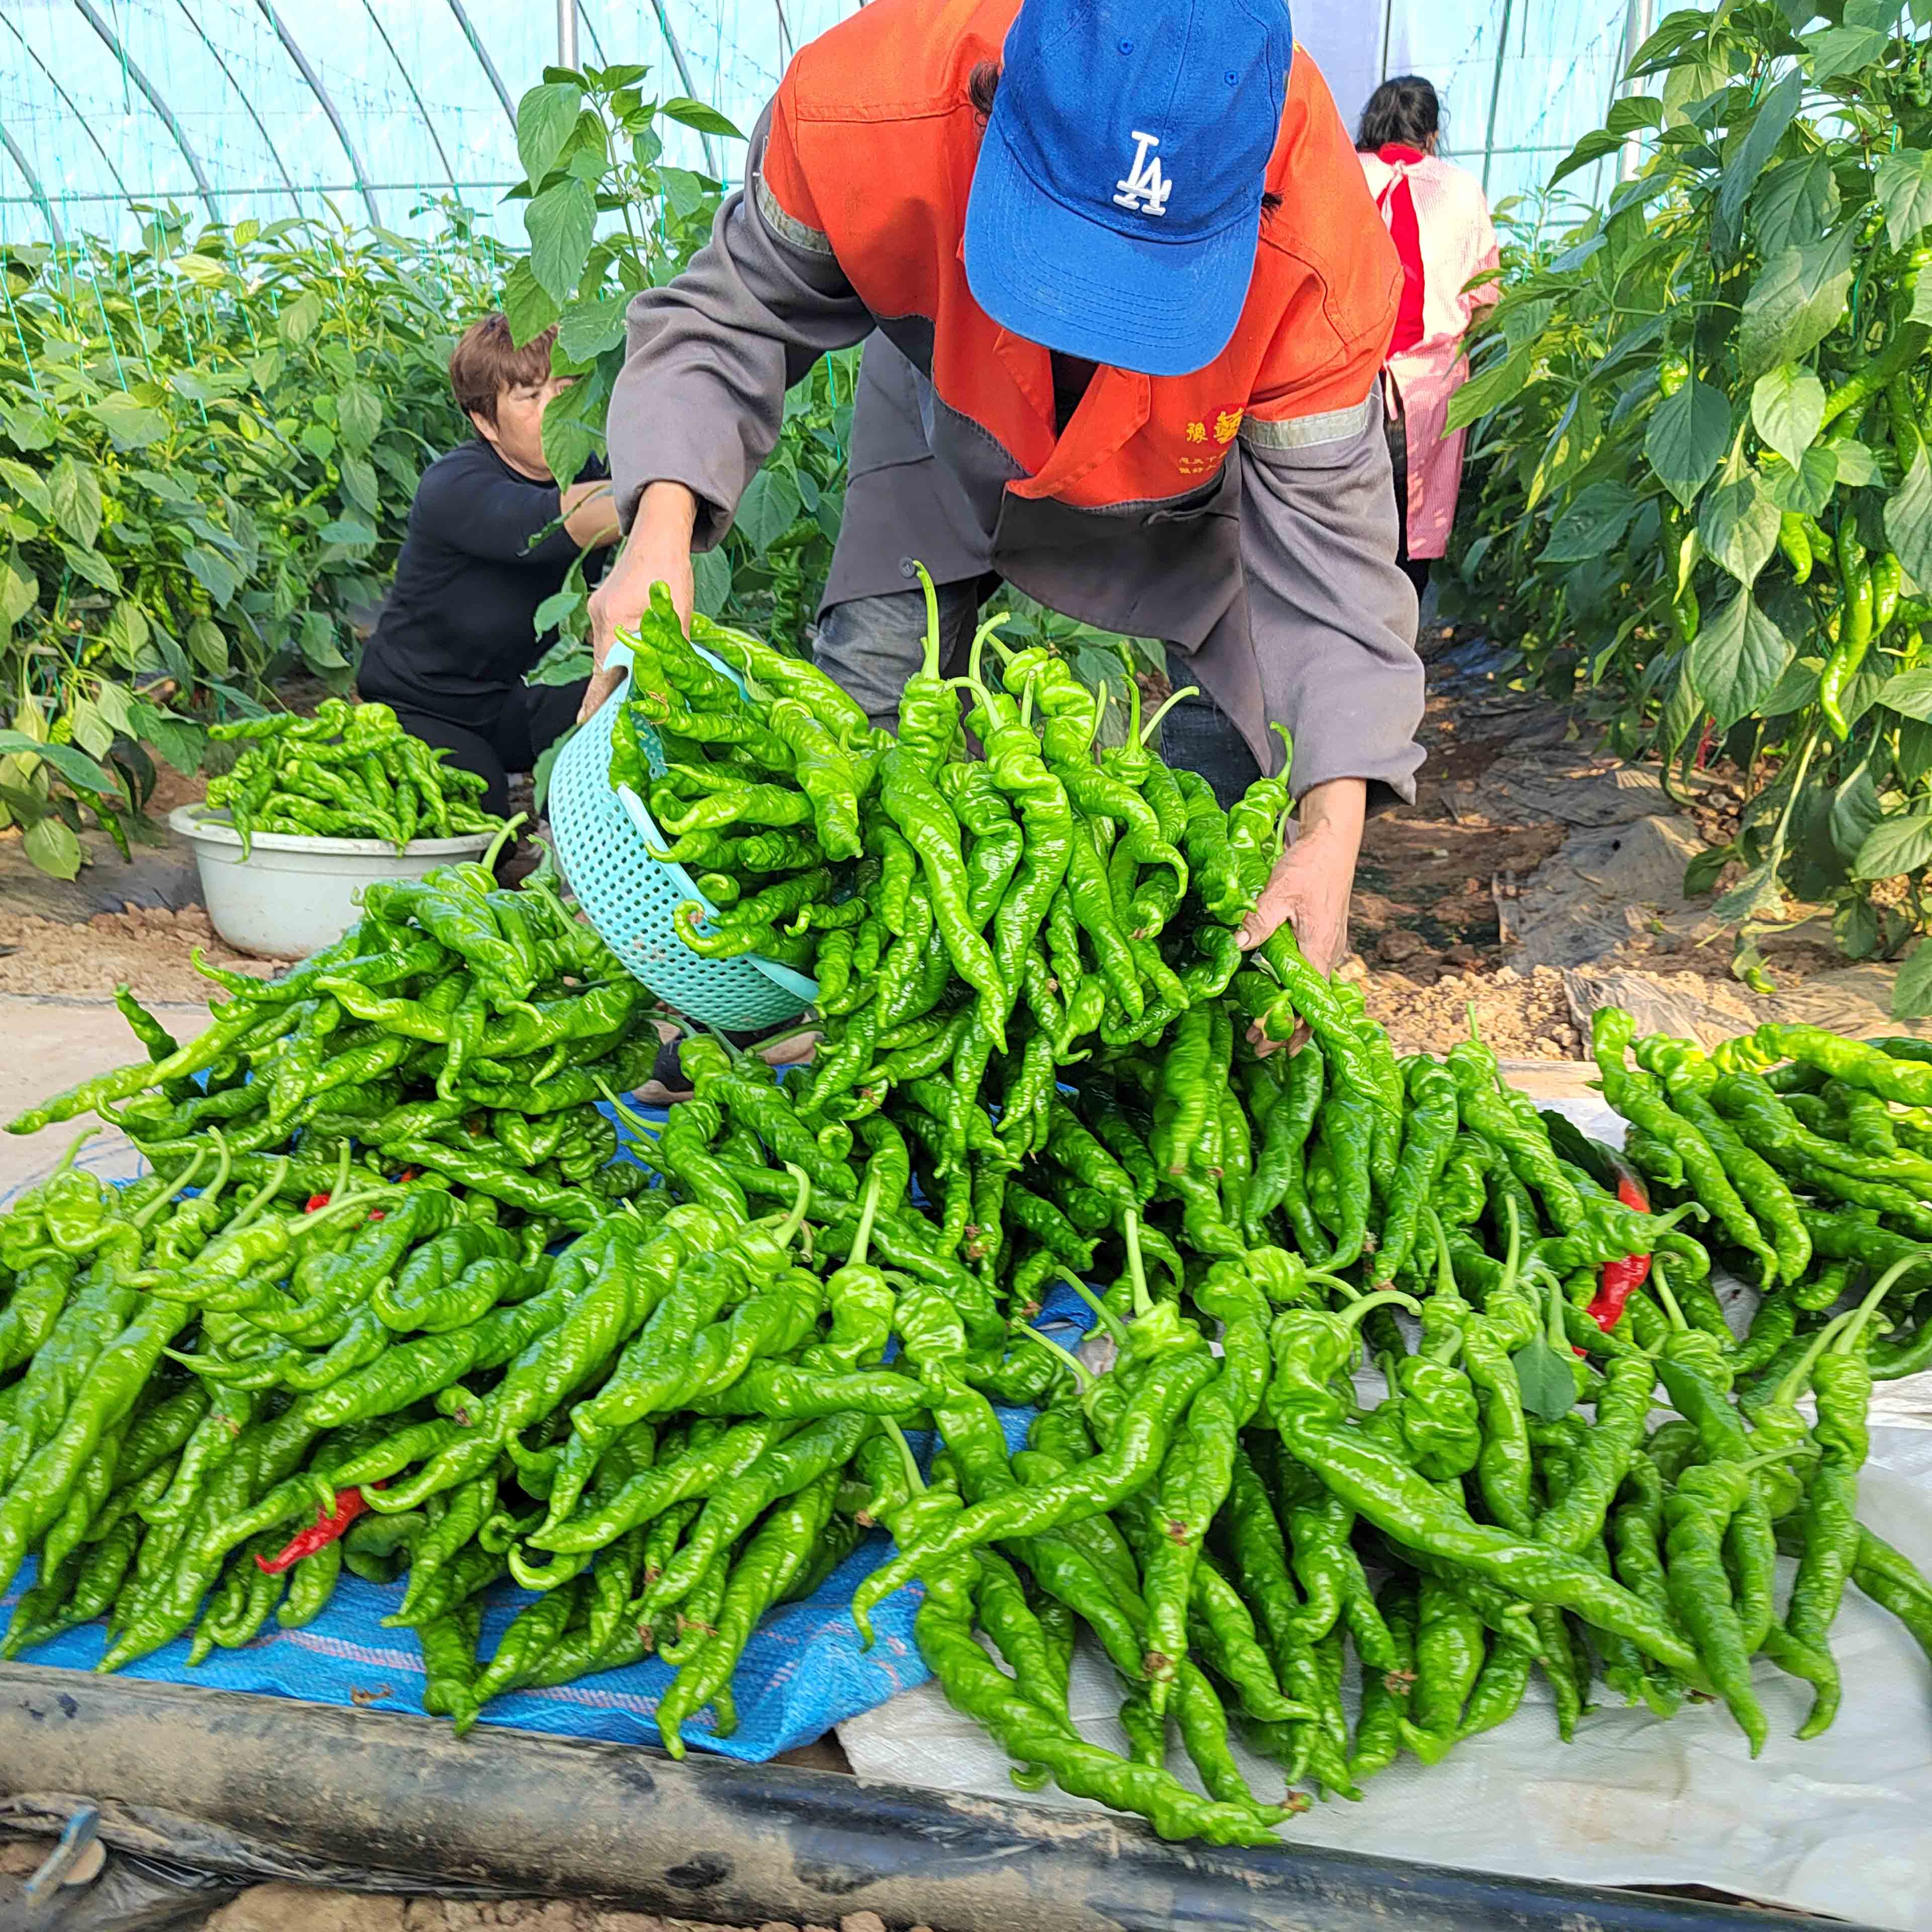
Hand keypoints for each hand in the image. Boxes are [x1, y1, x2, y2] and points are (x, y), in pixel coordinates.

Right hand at [578, 482, 697, 724]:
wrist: (659, 529)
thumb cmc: (670, 570)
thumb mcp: (676, 619)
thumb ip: (669, 657)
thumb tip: (665, 698)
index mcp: (613, 623)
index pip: (603, 675)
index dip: (596, 703)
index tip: (588, 726)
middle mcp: (600, 619)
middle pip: (601, 667)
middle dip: (603, 696)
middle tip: (599, 725)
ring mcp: (600, 611)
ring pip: (607, 653)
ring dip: (617, 675)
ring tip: (623, 701)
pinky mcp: (606, 605)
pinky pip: (610, 638)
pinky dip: (621, 655)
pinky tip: (632, 666)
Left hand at [1238, 777, 1365, 1053]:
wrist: (1335, 842)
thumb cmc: (1310, 865)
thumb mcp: (1280, 891)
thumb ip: (1259, 921)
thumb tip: (1235, 946)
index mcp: (1319, 950)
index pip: (1304, 1003)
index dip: (1284, 1027)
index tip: (1262, 1043)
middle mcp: (1329, 955)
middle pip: (1311, 1006)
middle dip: (1285, 1031)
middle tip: (1258, 1049)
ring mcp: (1329, 948)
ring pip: (1311, 994)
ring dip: (1289, 1014)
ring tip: (1264, 1031)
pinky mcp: (1325, 939)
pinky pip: (1313, 977)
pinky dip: (1296, 994)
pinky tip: (1279, 997)